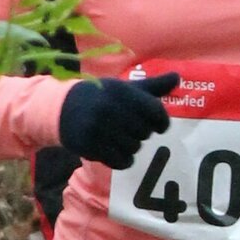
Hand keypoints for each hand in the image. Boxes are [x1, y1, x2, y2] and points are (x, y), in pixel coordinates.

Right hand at [59, 71, 179, 169]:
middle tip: (130, 129)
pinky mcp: (89, 145)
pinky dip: (122, 160)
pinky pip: (120, 161)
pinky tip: (114, 151)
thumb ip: (152, 87)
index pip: (156, 112)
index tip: (157, 126)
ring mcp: (98, 127)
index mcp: (122, 91)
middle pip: (145, 132)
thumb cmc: (100, 96)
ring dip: (131, 147)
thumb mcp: (124, 88)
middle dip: (141, 133)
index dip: (161, 122)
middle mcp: (110, 108)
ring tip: (120, 139)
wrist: (62, 108)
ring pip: (133, 148)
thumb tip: (177, 78)